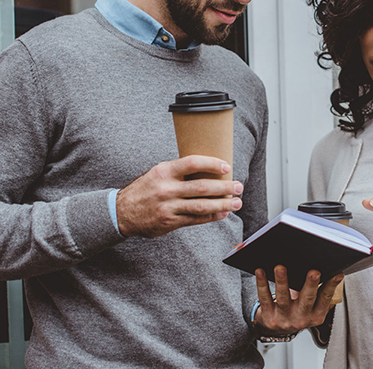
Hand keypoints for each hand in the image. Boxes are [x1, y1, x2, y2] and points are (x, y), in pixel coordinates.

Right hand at [116, 156, 242, 237]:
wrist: (122, 212)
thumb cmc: (146, 188)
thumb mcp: (158, 173)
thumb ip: (179, 171)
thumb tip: (209, 169)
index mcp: (164, 171)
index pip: (192, 163)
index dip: (211, 164)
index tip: (226, 166)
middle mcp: (166, 189)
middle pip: (201, 187)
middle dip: (224, 187)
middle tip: (238, 186)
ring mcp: (168, 207)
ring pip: (201, 206)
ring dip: (222, 204)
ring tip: (236, 202)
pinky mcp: (170, 222)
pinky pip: (195, 219)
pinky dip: (211, 216)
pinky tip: (223, 213)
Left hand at [253, 265, 343, 335]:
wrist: (277, 328)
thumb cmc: (297, 310)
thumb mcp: (311, 307)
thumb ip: (318, 292)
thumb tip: (329, 268)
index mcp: (315, 315)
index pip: (325, 299)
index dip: (332, 286)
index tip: (338, 273)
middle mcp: (301, 319)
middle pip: (307, 299)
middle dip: (310, 285)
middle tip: (314, 272)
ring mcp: (284, 318)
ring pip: (283, 298)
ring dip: (282, 282)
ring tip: (280, 268)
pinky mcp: (269, 317)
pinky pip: (264, 298)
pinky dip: (262, 284)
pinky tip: (261, 272)